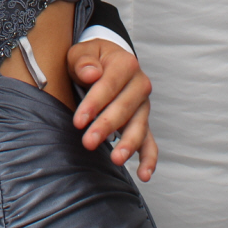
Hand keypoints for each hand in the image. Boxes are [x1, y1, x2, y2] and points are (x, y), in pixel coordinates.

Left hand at [66, 38, 157, 180]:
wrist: (108, 60)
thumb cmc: (92, 59)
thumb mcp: (82, 52)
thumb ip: (84, 61)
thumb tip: (91, 74)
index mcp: (126, 63)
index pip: (109, 85)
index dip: (94, 104)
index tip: (78, 121)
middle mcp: (140, 85)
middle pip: (124, 108)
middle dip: (106, 126)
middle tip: (88, 142)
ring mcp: (143, 106)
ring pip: (139, 126)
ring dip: (128, 144)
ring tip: (116, 160)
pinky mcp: (142, 122)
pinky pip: (150, 142)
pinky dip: (149, 159)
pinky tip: (144, 175)